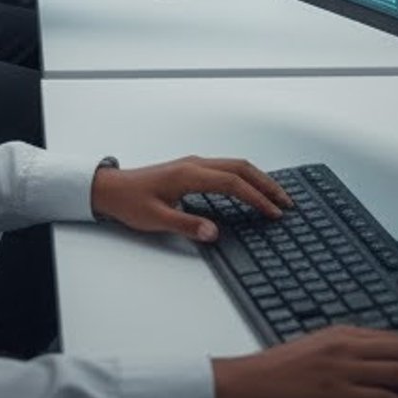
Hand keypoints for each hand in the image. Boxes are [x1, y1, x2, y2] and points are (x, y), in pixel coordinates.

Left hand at [91, 156, 288, 239]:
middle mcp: (195, 164)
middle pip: (240, 167)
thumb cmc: (130, 202)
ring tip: (276, 196)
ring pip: (235, 165)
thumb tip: (214, 232)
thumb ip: (187, 224)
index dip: (256, 198)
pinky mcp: (192, 169)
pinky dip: (245, 177)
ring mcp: (194, 164)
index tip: (273, 212)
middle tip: (287, 202)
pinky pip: (226, 168)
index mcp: (189, 174)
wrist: (111, 188)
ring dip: (258, 178)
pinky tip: (251, 189)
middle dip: (266, 183)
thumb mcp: (156, 219)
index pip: (232, 183)